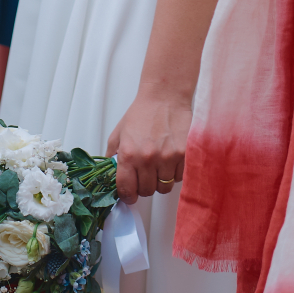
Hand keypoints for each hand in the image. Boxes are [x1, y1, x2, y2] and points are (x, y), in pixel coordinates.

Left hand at [106, 84, 192, 202]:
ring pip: (164, 187)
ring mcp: (167, 158)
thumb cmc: (142, 113)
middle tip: (145, 174)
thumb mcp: (119, 132)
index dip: (128, 196)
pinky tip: (170, 159)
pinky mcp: (184, 155)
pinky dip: (174, 172)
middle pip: (147, 191)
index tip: (130, 194)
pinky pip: (179, 177)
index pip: (126, 189)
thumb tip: (109, 175)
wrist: (165, 97)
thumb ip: (112, 155)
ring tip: (159, 165)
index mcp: (128, 154)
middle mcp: (147, 158)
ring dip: (161, 180)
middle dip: (145, 186)